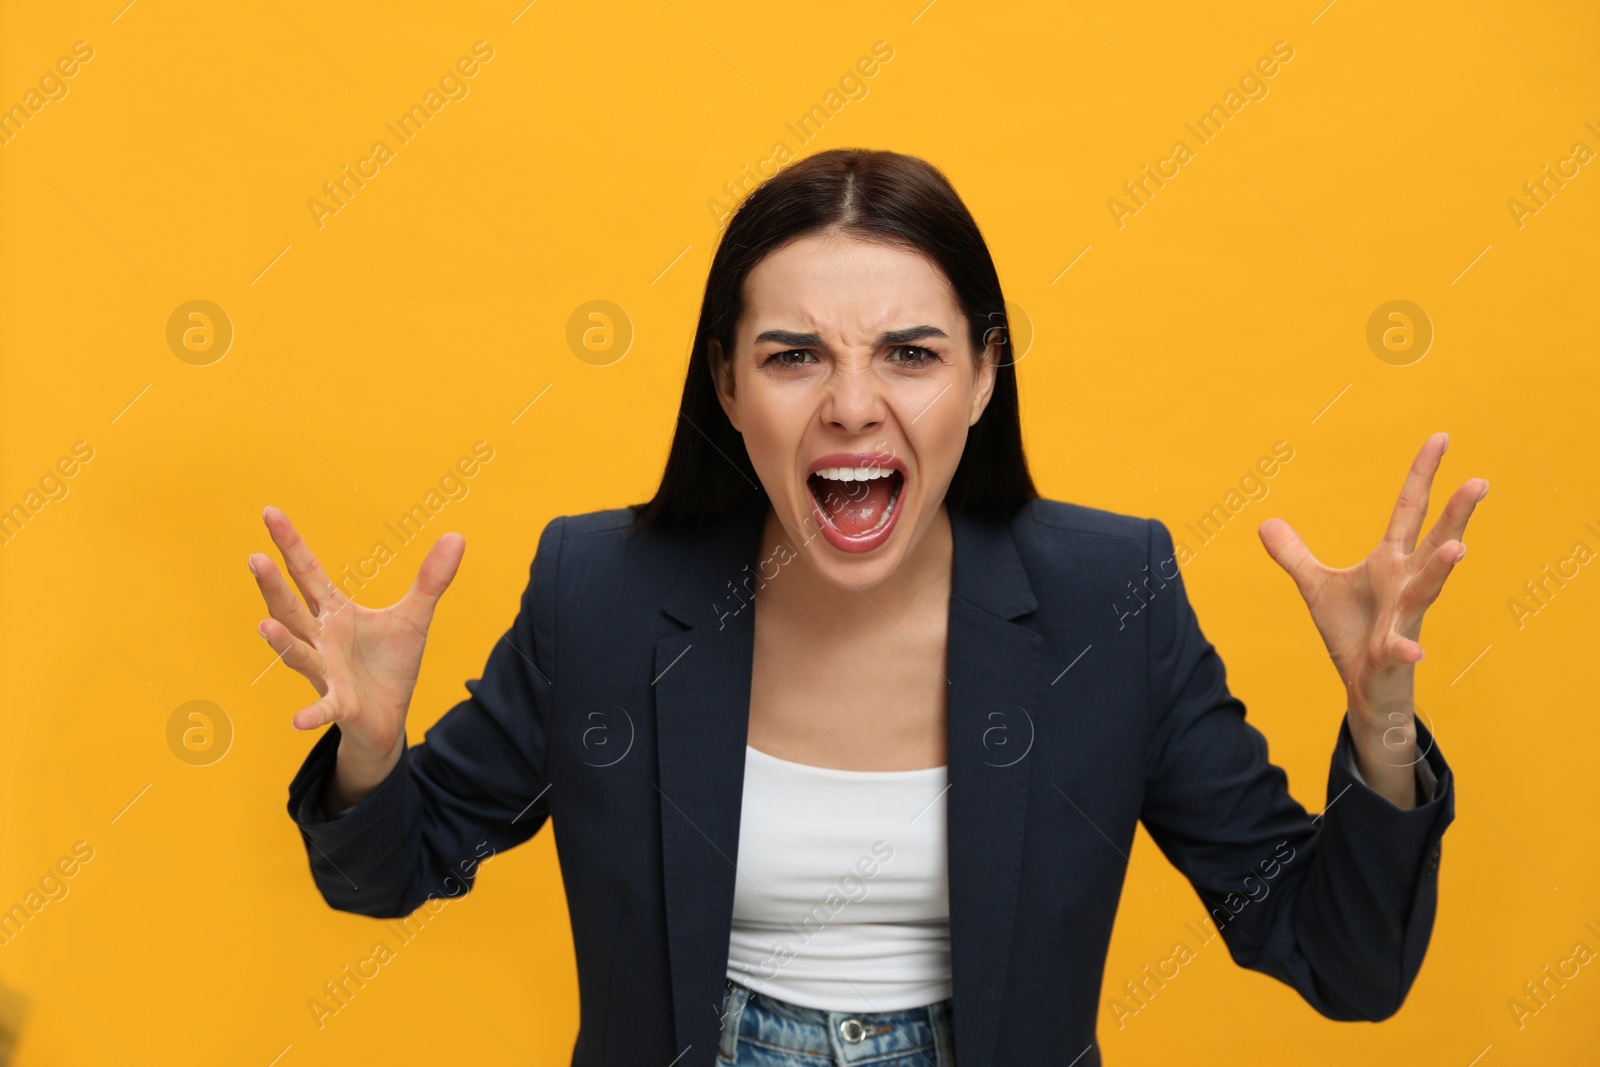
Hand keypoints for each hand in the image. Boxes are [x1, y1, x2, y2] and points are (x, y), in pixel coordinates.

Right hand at [249, 506, 464, 768]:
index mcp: (333, 613)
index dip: (290, 544)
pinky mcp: (340, 704)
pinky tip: (298, 722)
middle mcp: (320, 640)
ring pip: (298, 653)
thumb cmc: (390, 665)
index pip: (307, 573)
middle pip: (291, 608)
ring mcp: (326, 672)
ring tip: (265, 624)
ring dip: (281, 641)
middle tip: (255, 558)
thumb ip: (431, 580)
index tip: (270, 512)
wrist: (387, 718)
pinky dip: (313, 713)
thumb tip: (457, 535)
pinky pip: (325, 707)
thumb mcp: (413, 617)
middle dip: (274, 585)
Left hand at [1257, 432, 1485, 754]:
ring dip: (1440, 569)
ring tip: (1458, 548)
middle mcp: (1405, 584)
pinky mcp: (1393, 654)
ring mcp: (1404, 619)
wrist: (1365, 685)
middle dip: (1457, 513)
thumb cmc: (1353, 632)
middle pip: (1435, 541)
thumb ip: (1294, 554)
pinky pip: (1400, 649)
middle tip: (1480, 481)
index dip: (1423, 474)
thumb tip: (1264, 521)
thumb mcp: (1315, 586)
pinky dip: (1405, 648)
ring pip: (1427, 590)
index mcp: (1390, 562)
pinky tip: (1413, 650)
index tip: (1441, 436)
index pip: (1410, 510)